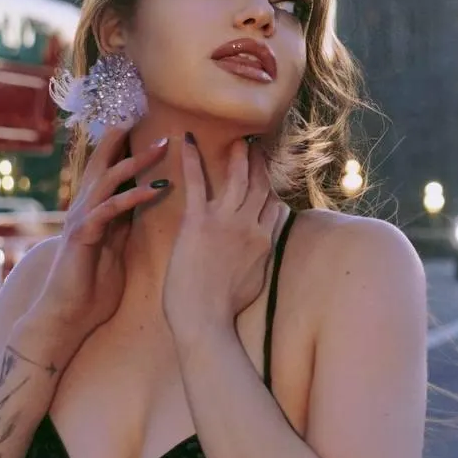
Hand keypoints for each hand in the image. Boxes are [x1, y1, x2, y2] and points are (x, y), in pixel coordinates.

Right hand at [33, 126, 169, 339]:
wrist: (68, 317)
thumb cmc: (92, 288)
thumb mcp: (116, 250)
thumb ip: (125, 225)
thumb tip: (143, 203)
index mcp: (95, 211)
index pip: (112, 172)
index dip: (126, 148)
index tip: (149, 126)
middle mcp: (85, 209)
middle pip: (104, 164)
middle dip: (124, 140)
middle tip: (146, 115)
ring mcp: (82, 220)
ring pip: (108, 180)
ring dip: (135, 161)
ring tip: (161, 146)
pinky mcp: (82, 236)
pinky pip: (110, 211)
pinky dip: (132, 198)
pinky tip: (154, 189)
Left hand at [162, 136, 282, 341]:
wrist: (204, 318)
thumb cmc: (223, 308)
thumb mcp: (254, 282)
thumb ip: (259, 259)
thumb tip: (261, 249)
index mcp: (263, 242)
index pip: (272, 208)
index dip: (270, 190)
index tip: (266, 175)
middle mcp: (249, 226)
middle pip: (259, 187)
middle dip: (258, 165)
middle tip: (255, 145)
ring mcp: (226, 221)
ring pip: (237, 179)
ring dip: (237, 156)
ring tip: (237, 139)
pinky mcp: (199, 221)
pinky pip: (196, 183)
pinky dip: (191, 159)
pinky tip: (185, 139)